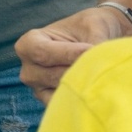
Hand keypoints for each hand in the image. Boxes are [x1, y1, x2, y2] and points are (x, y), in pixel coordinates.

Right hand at [15, 5, 131, 104]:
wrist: (98, 38)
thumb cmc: (92, 27)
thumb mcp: (94, 25)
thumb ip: (94, 43)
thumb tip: (101, 63)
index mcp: (29, 43)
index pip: (43, 53)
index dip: (70, 53)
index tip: (93, 49)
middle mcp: (28, 68)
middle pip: (54, 75)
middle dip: (80, 71)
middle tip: (103, 65)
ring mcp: (37, 88)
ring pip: (62, 91)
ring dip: (83, 85)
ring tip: (102, 75)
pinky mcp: (50, 102)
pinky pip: (65, 105)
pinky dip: (81, 99)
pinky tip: (96, 89)